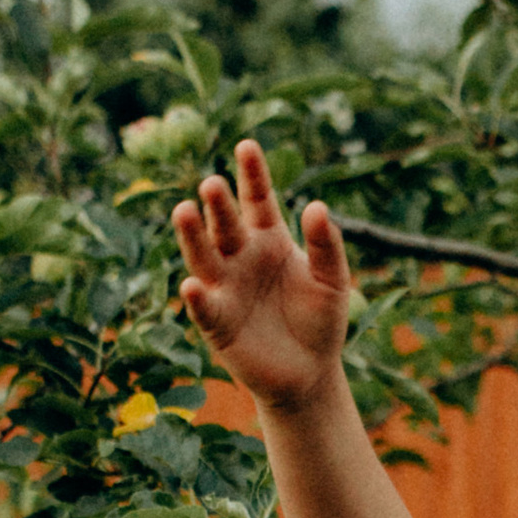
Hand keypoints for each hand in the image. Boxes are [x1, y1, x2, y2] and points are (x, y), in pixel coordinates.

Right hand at [173, 141, 349, 415]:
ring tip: (184, 211)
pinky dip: (198, 297)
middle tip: (212, 184)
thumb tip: (317, 206)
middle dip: (218, 204)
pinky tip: (193, 285)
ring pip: (204, 257)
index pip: (257, 199)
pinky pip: (206, 307)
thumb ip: (326, 245)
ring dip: (193, 236)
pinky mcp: (217, 323)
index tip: (246, 146)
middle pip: (226, 224)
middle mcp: (240, 256)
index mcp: (268, 238)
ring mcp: (225, 287)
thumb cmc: (320, 320)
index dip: (252, 174)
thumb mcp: (332, 280)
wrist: (311, 371)